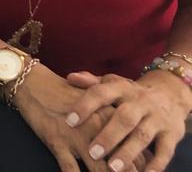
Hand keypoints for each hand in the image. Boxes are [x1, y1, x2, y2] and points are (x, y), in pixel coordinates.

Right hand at [13, 64, 149, 171]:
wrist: (32, 82)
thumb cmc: (63, 93)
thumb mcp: (93, 102)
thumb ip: (114, 121)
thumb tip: (133, 144)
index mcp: (109, 117)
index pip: (133, 150)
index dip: (140, 167)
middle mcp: (96, 128)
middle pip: (120, 163)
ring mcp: (77, 137)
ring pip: (99, 169)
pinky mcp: (57, 142)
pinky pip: (70, 169)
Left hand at [65, 70, 191, 171]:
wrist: (170, 92)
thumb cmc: (130, 92)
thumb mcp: (113, 83)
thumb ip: (92, 83)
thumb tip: (70, 77)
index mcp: (121, 88)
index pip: (101, 93)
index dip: (85, 106)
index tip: (69, 121)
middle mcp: (140, 102)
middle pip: (124, 118)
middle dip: (108, 136)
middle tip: (92, 152)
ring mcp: (157, 118)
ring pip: (142, 136)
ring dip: (128, 153)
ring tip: (112, 167)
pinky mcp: (172, 134)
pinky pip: (165, 150)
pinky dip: (156, 164)